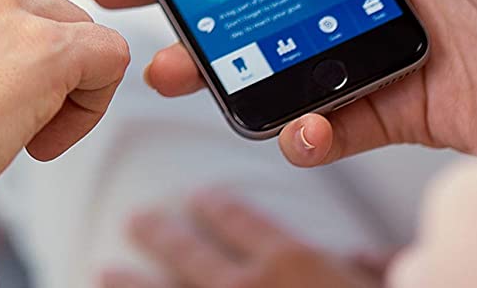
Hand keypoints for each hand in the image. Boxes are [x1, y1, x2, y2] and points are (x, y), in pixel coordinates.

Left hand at [100, 189, 386, 286]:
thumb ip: (371, 270)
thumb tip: (365, 257)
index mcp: (290, 263)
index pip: (242, 220)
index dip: (219, 208)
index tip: (201, 198)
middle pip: (188, 252)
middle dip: (161, 234)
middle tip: (135, 220)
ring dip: (131, 284)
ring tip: (105, 272)